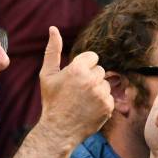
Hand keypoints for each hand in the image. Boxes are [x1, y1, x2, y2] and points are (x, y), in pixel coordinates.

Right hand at [38, 26, 113, 146]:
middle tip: (76, 92)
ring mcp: (101, 93)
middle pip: (100, 70)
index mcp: (77, 68)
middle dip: (90, 78)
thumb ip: (52, 50)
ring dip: (97, 90)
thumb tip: (53, 28)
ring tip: (82, 101)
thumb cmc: (52, 101)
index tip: (74, 79)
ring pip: (105, 83)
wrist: (59, 129)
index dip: (83, 67)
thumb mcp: (47, 75)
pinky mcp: (109, 106)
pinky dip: (102, 102)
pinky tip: (89, 109)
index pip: (93, 57)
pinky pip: (110, 97)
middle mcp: (91, 79)